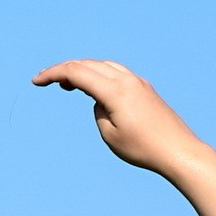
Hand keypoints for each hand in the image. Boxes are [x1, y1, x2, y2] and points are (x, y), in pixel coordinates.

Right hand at [31, 59, 201, 177]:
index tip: (36, 82)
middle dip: (65, 70)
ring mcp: (138, 82)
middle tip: (47, 82)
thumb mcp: (110, 135)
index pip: (76, 72)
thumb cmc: (144, 149)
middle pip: (88, 64)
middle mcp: (126, 80)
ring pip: (103, 65)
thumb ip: (98, 111)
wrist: (179, 152)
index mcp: (114, 90)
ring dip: (83, 70)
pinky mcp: (146, 89)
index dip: (53, 74)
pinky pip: (117, 73)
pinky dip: (100, 75)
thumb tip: (101, 100)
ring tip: (70, 84)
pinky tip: (96, 88)